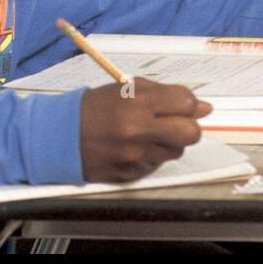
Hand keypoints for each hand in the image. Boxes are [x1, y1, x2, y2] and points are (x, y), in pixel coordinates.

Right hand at [80, 77, 211, 182]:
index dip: (189, 104)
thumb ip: (164, 94)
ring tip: (146, 134)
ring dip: (168, 143)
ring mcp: (134, 155)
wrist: (59, 136)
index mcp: (137, 100)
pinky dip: (150, 156)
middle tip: (174, 123)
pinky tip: (132, 148)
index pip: (185, 103)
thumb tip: (203, 107)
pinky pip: (156, 165)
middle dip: (188, 127)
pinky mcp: (130, 175)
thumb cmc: (95, 107)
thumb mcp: (126, 89)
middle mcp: (138, 129)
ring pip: (176, 151)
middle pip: (190, 133)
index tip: (182, 105)